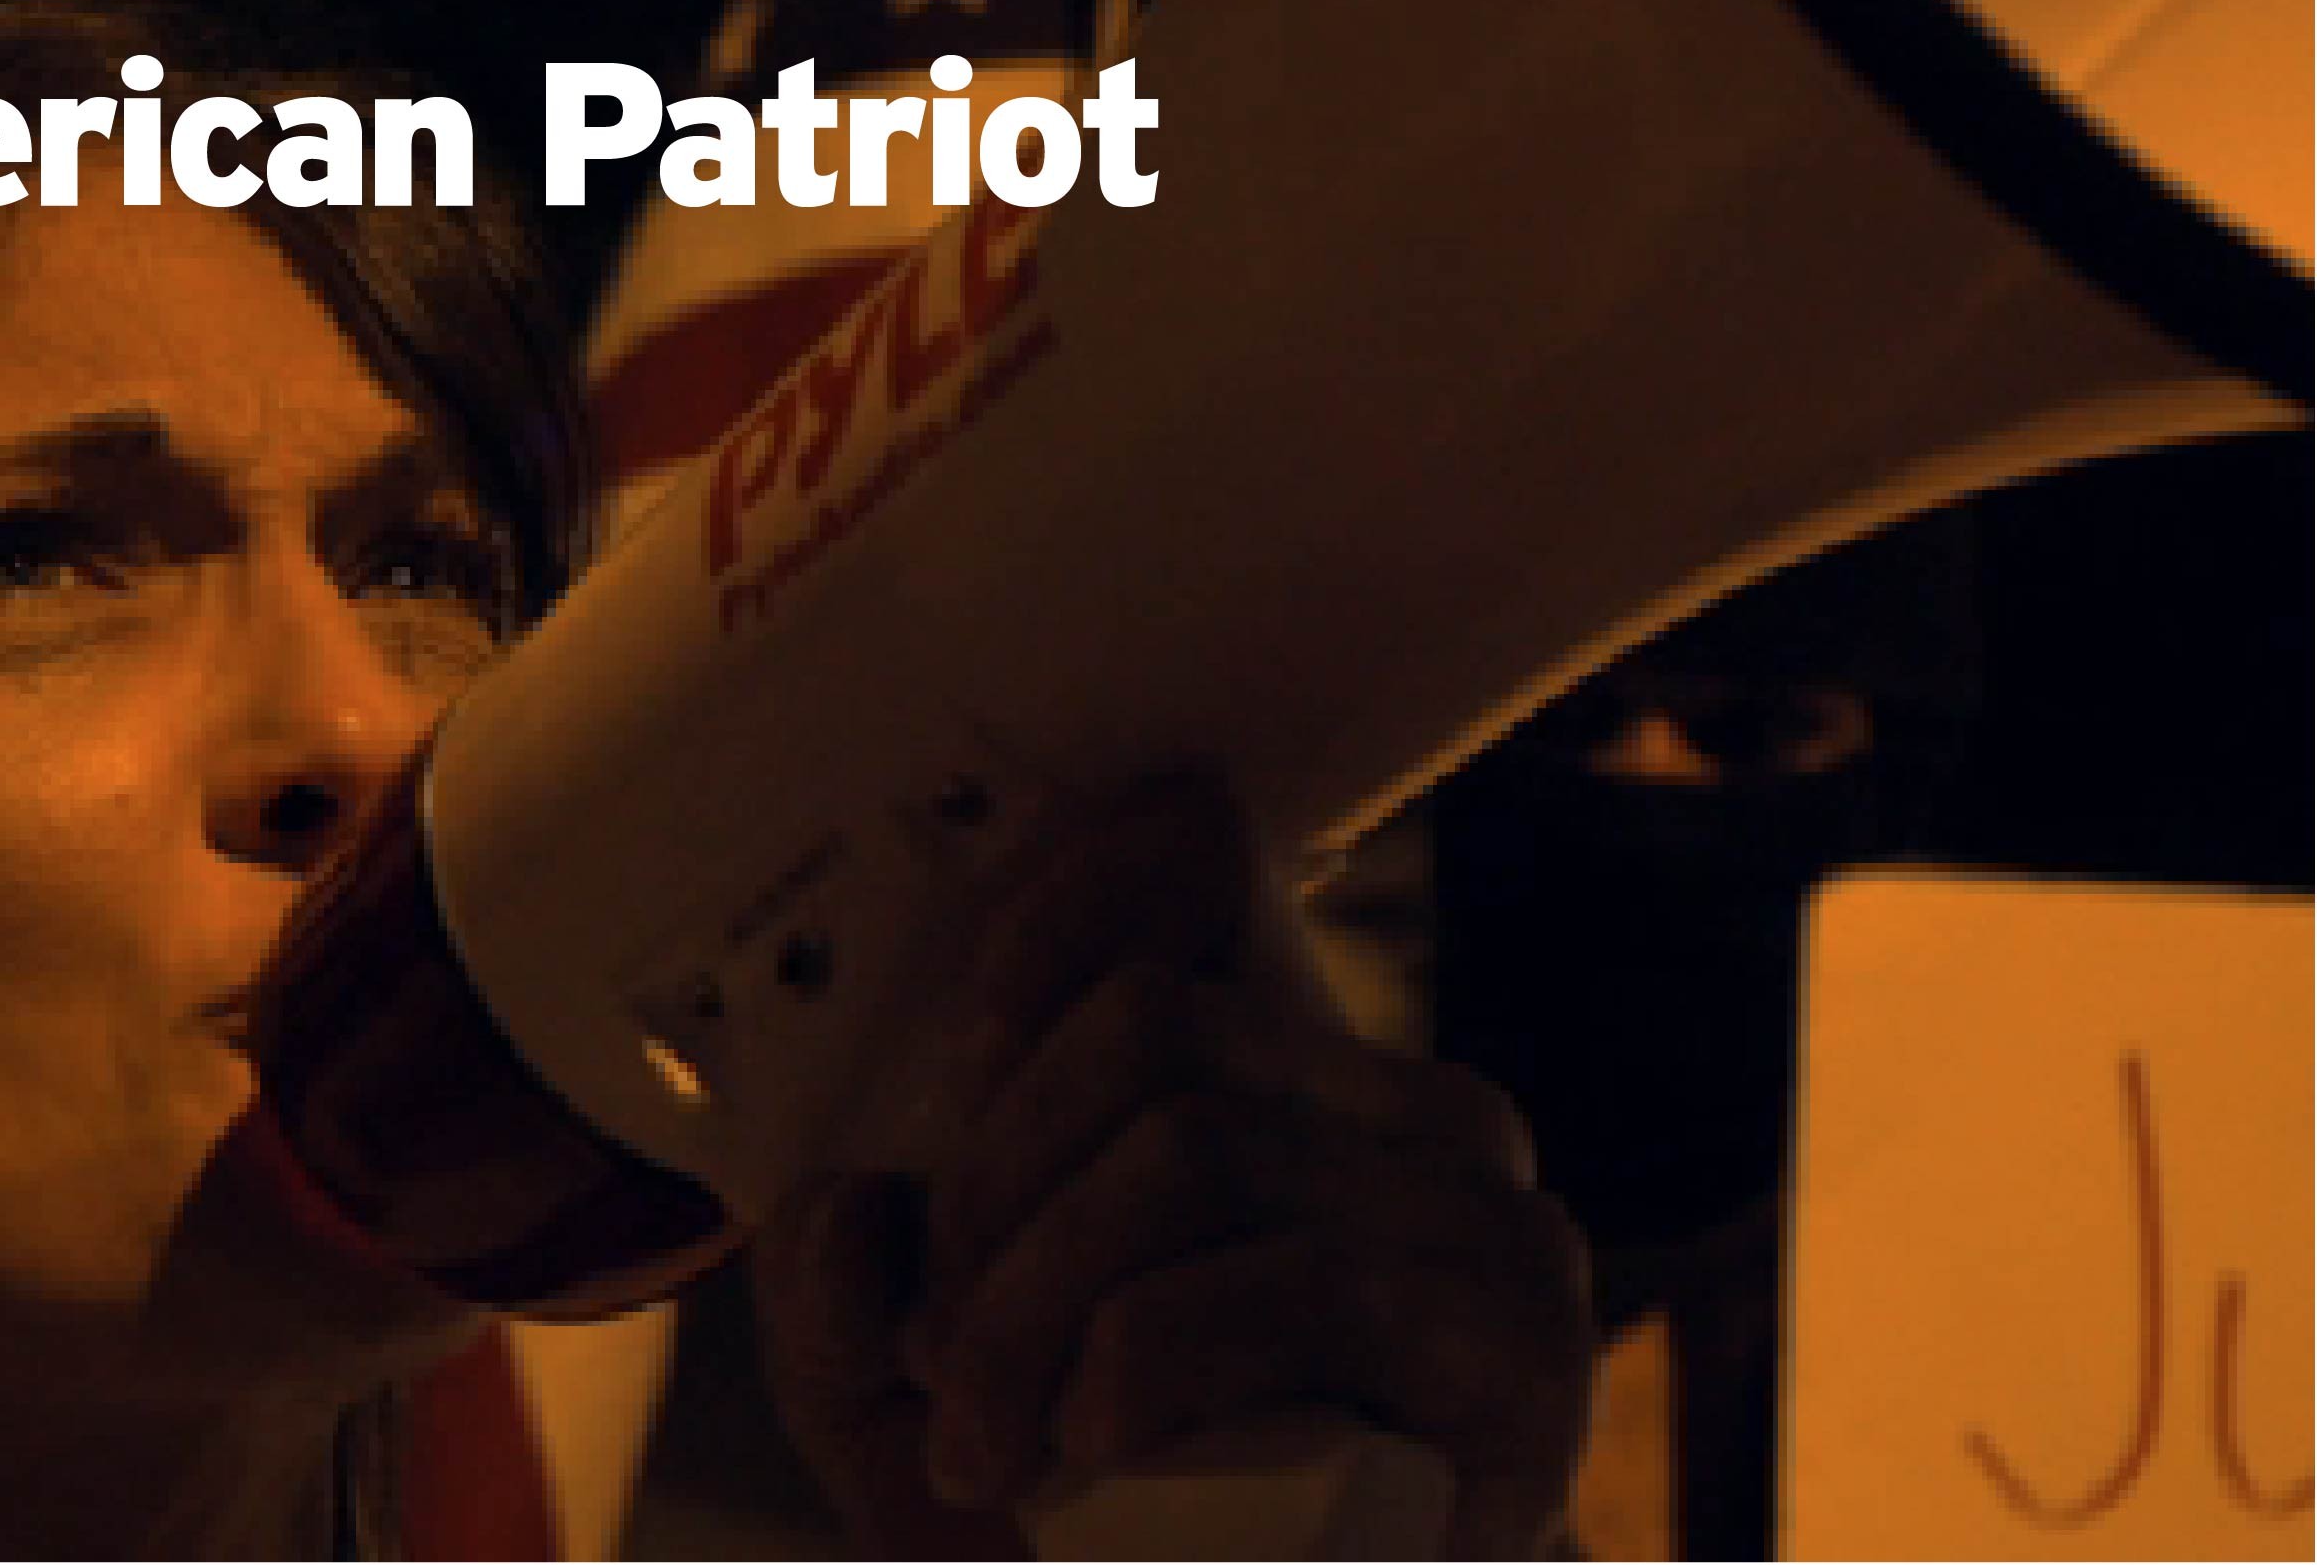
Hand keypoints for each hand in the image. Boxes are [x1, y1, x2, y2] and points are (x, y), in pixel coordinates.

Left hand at [749, 774, 1596, 1556]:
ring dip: (1036, 1306)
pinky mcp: (1516, 1345)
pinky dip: (1139, 1368)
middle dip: (993, 1191)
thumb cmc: (1098, 1526)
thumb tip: (854, 1208)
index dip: (1060, 905)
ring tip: (992, 1444)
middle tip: (939, 1358)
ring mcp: (1480, 1218)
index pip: (1199, 856)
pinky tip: (1097, 1448)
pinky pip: (1287, 1285)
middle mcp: (1405, 1114)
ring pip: (1192, 1144)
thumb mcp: (914, 1398)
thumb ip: (838, 1298)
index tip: (959, 1058)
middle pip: (1147, 1025)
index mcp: (1284, 1082)